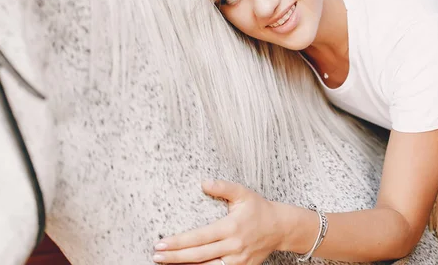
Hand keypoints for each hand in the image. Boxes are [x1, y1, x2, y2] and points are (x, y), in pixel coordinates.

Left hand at [152, 180, 285, 264]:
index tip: (161, 242)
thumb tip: (204, 182)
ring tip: (166, 264)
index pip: (199, 237)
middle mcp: (233, 246)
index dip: (179, 242)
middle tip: (156, 256)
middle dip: (175, 257)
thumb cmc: (259, 208)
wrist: (281, 228)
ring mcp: (238, 260)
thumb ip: (223, 187)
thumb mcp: (243, 193)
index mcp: (230, 227)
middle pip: (199, 255)